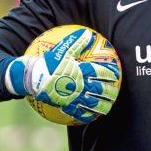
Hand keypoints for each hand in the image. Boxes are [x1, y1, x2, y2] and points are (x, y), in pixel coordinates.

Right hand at [5, 28, 119, 122]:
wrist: (34, 78)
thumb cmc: (48, 63)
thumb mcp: (63, 50)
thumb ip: (77, 43)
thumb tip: (88, 33)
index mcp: (81, 71)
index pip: (100, 73)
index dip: (110, 75)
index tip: (116, 75)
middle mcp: (80, 85)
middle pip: (101, 90)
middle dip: (111, 92)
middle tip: (116, 92)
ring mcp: (74, 97)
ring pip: (93, 104)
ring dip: (103, 106)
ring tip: (108, 107)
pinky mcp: (66, 106)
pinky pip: (79, 113)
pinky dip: (87, 116)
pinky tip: (92, 118)